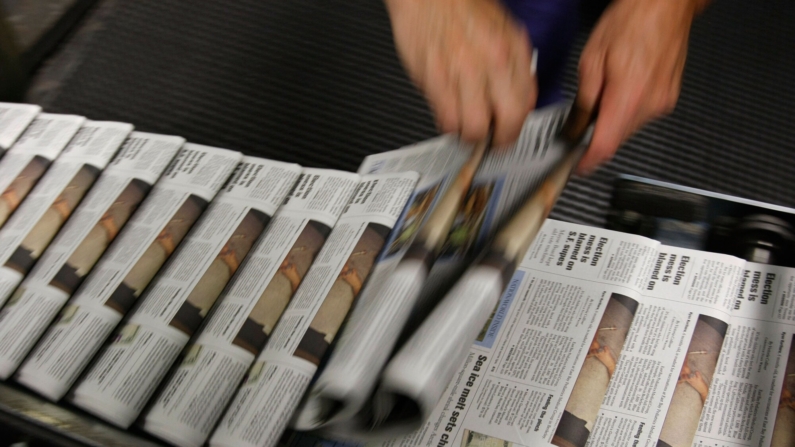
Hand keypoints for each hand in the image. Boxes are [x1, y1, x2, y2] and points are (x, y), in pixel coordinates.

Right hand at [385, 0, 536, 145]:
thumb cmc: (462, 9)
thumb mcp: (504, 31)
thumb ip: (516, 66)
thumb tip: (522, 100)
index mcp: (512, 51)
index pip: (527, 104)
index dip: (518, 126)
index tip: (509, 131)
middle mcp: (492, 62)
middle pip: (507, 123)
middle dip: (500, 141)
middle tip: (492, 142)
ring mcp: (463, 72)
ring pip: (474, 129)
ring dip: (471, 137)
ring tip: (466, 130)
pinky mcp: (435, 79)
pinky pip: (447, 120)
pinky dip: (449, 126)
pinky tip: (448, 117)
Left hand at [576, 0, 708, 173]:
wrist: (665, 5)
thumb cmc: (630, 22)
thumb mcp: (592, 62)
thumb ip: (583, 103)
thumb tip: (575, 129)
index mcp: (628, 97)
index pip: (605, 146)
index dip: (587, 162)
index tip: (575, 167)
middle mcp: (649, 105)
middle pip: (616, 139)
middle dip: (595, 138)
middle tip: (578, 128)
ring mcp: (662, 103)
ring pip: (628, 128)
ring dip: (611, 123)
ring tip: (602, 96)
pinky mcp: (668, 98)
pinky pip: (641, 115)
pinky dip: (625, 112)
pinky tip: (619, 91)